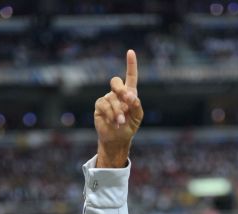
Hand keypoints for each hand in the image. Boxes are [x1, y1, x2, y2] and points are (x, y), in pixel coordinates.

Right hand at [93, 49, 142, 167]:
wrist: (117, 139)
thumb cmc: (129, 126)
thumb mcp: (137, 117)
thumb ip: (136, 105)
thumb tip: (131, 96)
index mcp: (129, 93)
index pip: (130, 76)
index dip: (130, 64)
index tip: (130, 52)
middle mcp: (117, 93)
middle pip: (115, 82)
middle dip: (120, 89)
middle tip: (126, 99)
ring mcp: (107, 99)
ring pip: (111, 98)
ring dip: (118, 111)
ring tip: (121, 121)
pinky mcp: (99, 106)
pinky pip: (104, 105)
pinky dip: (110, 114)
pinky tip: (114, 122)